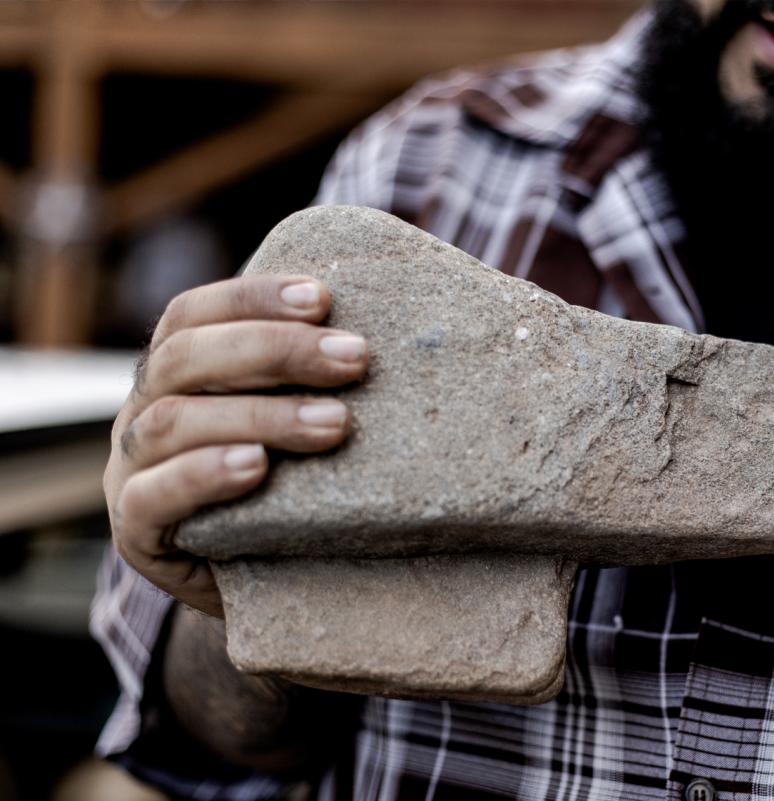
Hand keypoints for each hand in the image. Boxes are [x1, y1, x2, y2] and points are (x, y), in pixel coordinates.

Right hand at [103, 276, 367, 616]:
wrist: (271, 586)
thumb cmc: (297, 491)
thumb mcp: (303, 426)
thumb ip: (321, 378)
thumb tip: (396, 336)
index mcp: (177, 373)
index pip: (194, 313)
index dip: (252, 298)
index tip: (322, 298)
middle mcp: (144, 412)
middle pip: (186, 358)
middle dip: (275, 352)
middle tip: (355, 359)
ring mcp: (131, 471)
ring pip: (172, 422)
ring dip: (260, 415)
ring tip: (334, 424)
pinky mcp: (136, 534)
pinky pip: (151, 498)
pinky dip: (203, 475)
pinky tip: (256, 467)